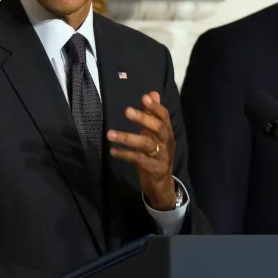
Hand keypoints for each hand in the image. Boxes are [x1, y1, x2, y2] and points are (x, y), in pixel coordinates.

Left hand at [107, 92, 176, 209]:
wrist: (162, 184)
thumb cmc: (156, 155)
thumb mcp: (155, 134)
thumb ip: (152, 114)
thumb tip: (152, 93)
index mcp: (167, 133)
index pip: (164, 116)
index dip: (155, 107)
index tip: (144, 97)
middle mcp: (167, 143)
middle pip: (158, 128)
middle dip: (143, 118)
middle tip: (127, 111)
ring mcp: (161, 156)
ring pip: (146, 144)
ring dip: (128, 137)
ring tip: (110, 133)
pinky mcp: (154, 169)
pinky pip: (138, 160)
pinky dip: (124, 154)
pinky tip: (113, 150)